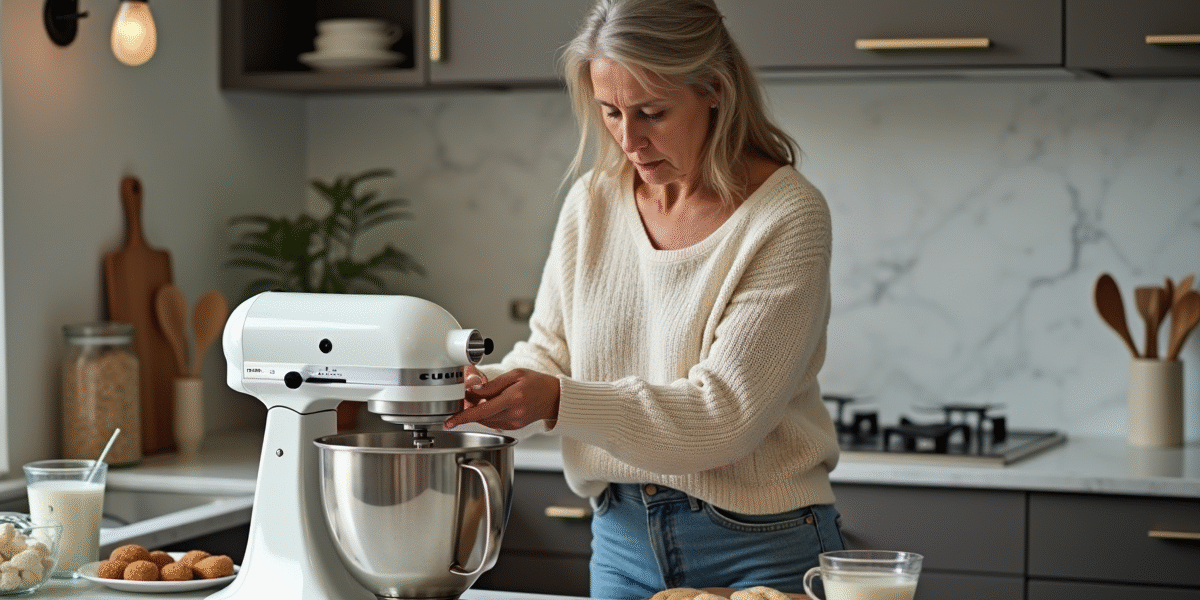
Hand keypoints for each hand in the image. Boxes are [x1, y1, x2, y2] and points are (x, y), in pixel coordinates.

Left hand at [445, 368, 559, 430]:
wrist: (554, 398)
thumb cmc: (536, 383)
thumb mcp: (515, 375)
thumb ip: (493, 384)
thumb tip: (473, 390)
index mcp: (513, 399)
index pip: (482, 410)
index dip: (463, 417)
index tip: (449, 421)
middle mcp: (513, 414)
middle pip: (481, 416)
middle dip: (469, 409)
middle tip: (465, 398)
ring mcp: (514, 423)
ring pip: (486, 421)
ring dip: (478, 412)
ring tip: (480, 399)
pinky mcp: (514, 427)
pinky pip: (493, 422)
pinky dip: (487, 415)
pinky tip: (492, 405)